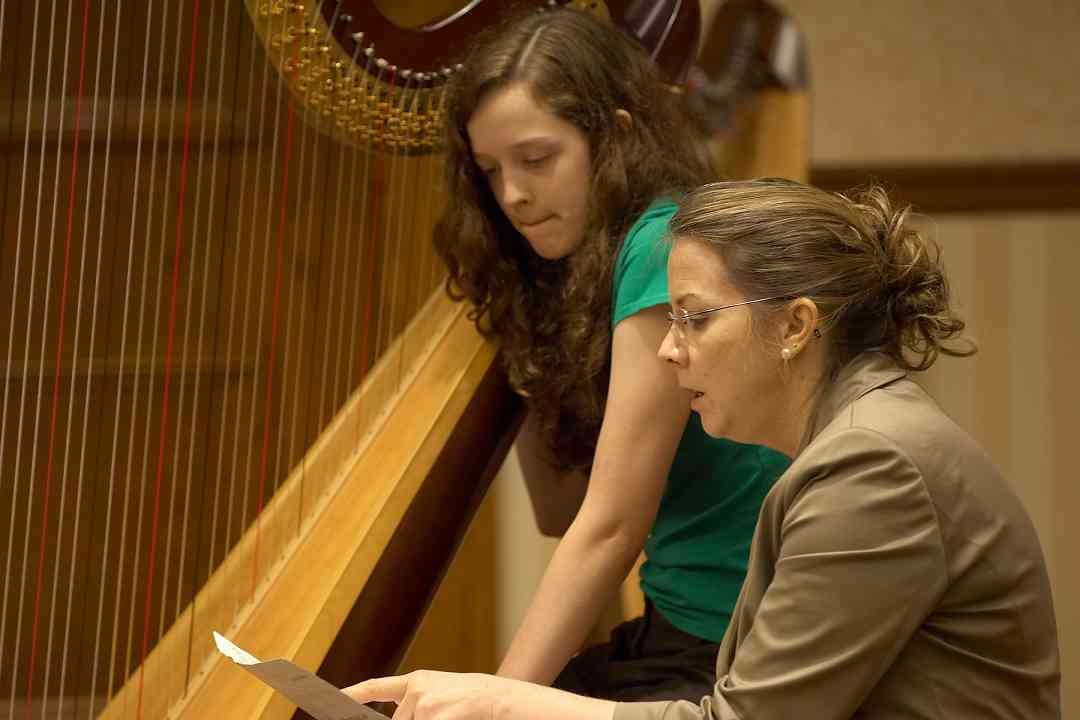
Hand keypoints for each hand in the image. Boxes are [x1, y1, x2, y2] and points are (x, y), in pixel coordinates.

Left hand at [344, 670, 505, 719]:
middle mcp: (416, 690)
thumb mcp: (442, 694)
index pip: (377, 686)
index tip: (335, 697)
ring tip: (451, 716)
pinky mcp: (430, 718)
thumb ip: (417, 703)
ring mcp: (422, 705)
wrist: (497, 699)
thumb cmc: (473, 701)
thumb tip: (401, 716)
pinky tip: (451, 719)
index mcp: (418, 680)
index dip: (354, 693)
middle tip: (441, 714)